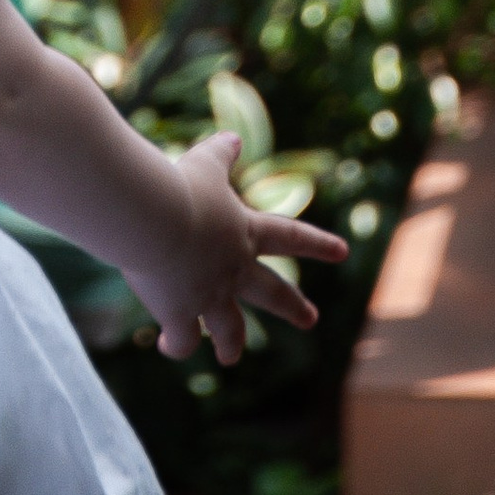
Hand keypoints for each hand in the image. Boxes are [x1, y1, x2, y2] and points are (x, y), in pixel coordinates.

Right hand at [131, 130, 350, 367]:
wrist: (152, 220)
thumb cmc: (176, 186)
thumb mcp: (202, 164)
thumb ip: (219, 154)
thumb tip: (232, 137)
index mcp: (245, 233)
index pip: (292, 236)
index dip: (318, 244)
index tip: (342, 252)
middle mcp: (234, 269)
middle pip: (273, 293)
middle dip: (293, 307)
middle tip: (310, 319)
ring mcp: (209, 295)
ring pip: (229, 329)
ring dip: (230, 343)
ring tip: (230, 356)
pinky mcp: (179, 313)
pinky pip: (182, 337)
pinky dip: (176, 343)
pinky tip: (167, 344)